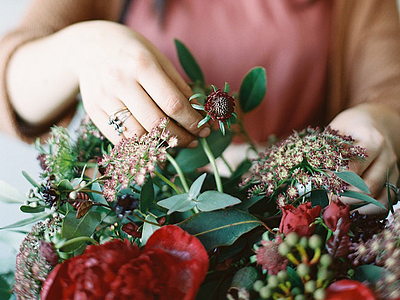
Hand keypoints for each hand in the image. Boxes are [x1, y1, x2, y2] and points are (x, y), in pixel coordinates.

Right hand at [71, 21, 208, 145]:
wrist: (88, 45)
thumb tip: (200, 113)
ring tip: (176, 142)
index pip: (173, 103)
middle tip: (194, 140)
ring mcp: (104, 98)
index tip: (205, 130)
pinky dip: (140, 145)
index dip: (192, 121)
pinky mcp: (93, 111)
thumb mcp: (158, 58)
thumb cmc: (131, 51)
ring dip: (162, 144)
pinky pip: (120, 138)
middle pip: (156, 122)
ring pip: (138, 134)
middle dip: (181, 137)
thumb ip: (178, 86)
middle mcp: (120, 81)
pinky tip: (153, 143)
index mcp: (141, 64)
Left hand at [329, 103, 399, 214]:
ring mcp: (393, 170)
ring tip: (338, 204)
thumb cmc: (349, 128)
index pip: (353, 167)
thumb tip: (314, 175)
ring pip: (379, 198)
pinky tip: (353, 208)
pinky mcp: (394, 181)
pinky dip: (370, 210)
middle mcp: (386, 157)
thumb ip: (327, 151)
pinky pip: (386, 202)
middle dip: (345, 197)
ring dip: (357, 206)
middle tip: (328, 198)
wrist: (374, 124)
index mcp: (372, 140)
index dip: (335, 180)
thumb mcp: (336, 131)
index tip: (321, 184)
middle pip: (368, 187)